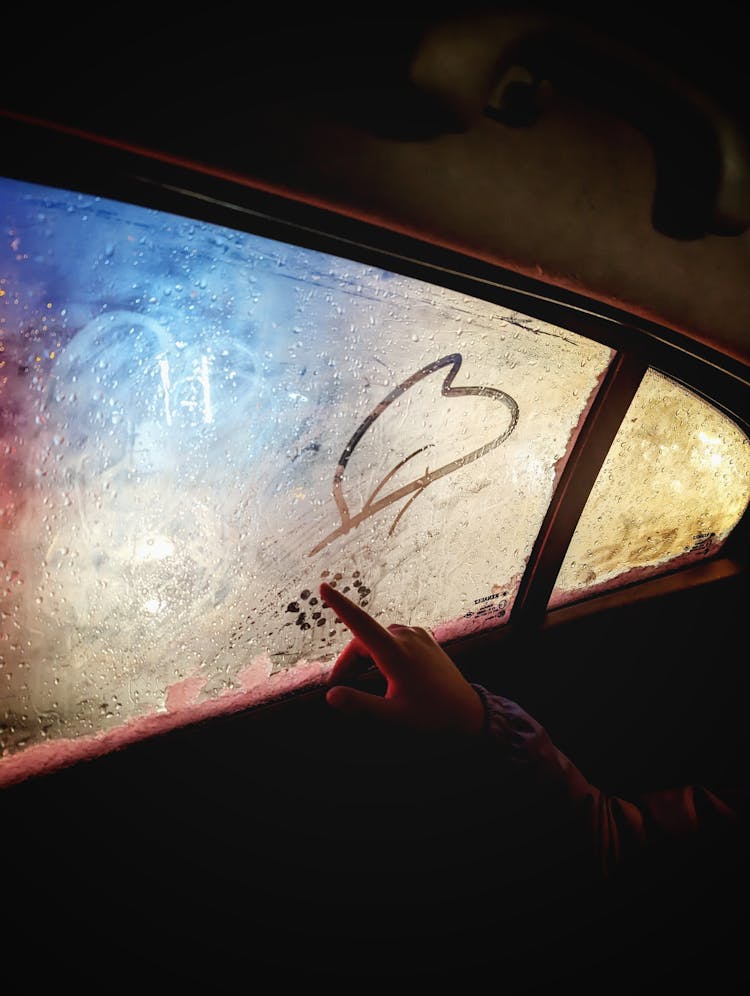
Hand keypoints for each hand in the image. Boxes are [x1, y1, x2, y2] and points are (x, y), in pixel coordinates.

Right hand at [321, 581, 484, 735]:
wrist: (467, 711)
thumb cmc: (431, 715)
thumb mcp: (392, 716)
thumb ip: (360, 705)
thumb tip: (330, 695)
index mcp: (395, 652)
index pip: (359, 623)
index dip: (339, 604)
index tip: (323, 587)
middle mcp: (406, 636)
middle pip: (364, 641)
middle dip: (349, 663)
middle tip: (339, 688)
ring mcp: (417, 635)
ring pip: (378, 640)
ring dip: (365, 657)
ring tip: (362, 683)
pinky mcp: (425, 639)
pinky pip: (394, 639)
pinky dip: (382, 652)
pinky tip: (386, 673)